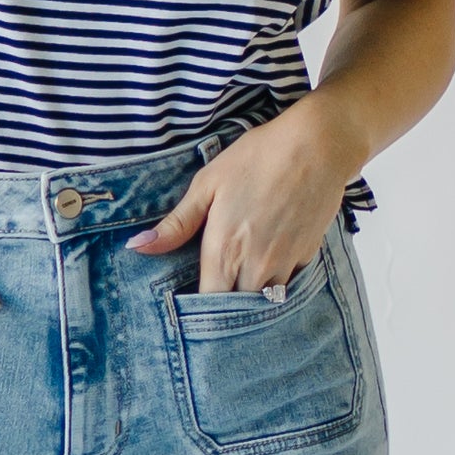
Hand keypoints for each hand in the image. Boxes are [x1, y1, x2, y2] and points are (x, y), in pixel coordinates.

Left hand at [128, 93, 361, 291]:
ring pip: (264, 300)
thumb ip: (177, 223)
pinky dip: (276, 280)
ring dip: (251, 295)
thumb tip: (138, 246)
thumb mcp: (208, 184)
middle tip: (216, 291)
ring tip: (241, 277)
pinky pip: (287, 283)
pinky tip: (269, 260)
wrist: (317, 146)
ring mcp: (284, 264)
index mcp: (224, 251)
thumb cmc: (257, 159)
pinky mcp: (307, 256)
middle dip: (225, 305)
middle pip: (236, 307)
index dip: (198, 308)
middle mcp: (255, 267)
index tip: (191, 301)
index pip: (207, 302)